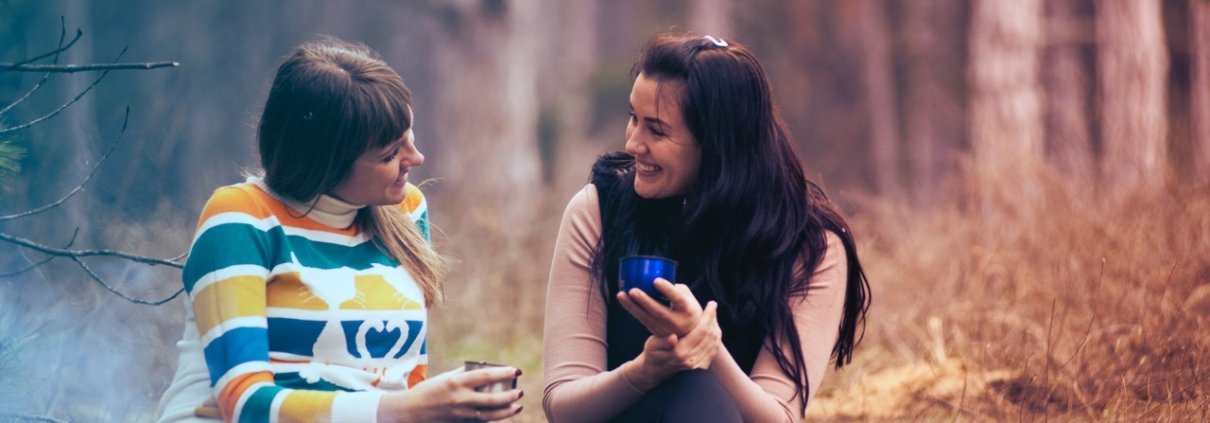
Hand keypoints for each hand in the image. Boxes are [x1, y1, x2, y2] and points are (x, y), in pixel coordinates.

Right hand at [377, 365, 523, 422]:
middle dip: (510, 395)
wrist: (410, 412)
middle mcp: (460, 398)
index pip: (486, 376)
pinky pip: (481, 421)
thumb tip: (485, 367)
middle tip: (520, 391)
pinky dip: (494, 417)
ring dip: (507, 411)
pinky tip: (503, 413)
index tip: (517, 370)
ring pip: (490, 414)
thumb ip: (465, 373)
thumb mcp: (446, 378)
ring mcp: (461, 414)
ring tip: (518, 406)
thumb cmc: (429, 391)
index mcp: (456, 382)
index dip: (504, 373)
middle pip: (492, 399)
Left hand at [617, 278, 701, 336]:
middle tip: (633, 290)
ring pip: (645, 317)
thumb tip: (657, 276)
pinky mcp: (654, 330)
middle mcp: (676, 321)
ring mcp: (664, 328)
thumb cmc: (688, 307)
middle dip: (644, 301)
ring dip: (631, 306)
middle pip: (658, 311)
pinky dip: (631, 309)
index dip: (667, 290)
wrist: (690, 332)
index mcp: (687, 309)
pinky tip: (623, 299)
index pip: (677, 299)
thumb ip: (674, 287)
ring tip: (621, 294)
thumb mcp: (688, 297)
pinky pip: (641, 319)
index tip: (656, 280)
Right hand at [623, 301, 720, 390]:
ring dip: (715, 327)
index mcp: (680, 353)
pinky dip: (716, 337)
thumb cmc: (652, 355)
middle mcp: (692, 360)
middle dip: (713, 319)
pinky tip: (713, 328)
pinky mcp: (701, 367)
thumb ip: (663, 342)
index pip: (701, 331)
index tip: (711, 304)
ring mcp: (698, 365)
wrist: (655, 372)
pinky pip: (714, 350)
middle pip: (710, 335)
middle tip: (713, 306)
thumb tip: (673, 338)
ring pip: (714, 342)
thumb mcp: (652, 345)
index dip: (708, 316)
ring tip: (713, 315)